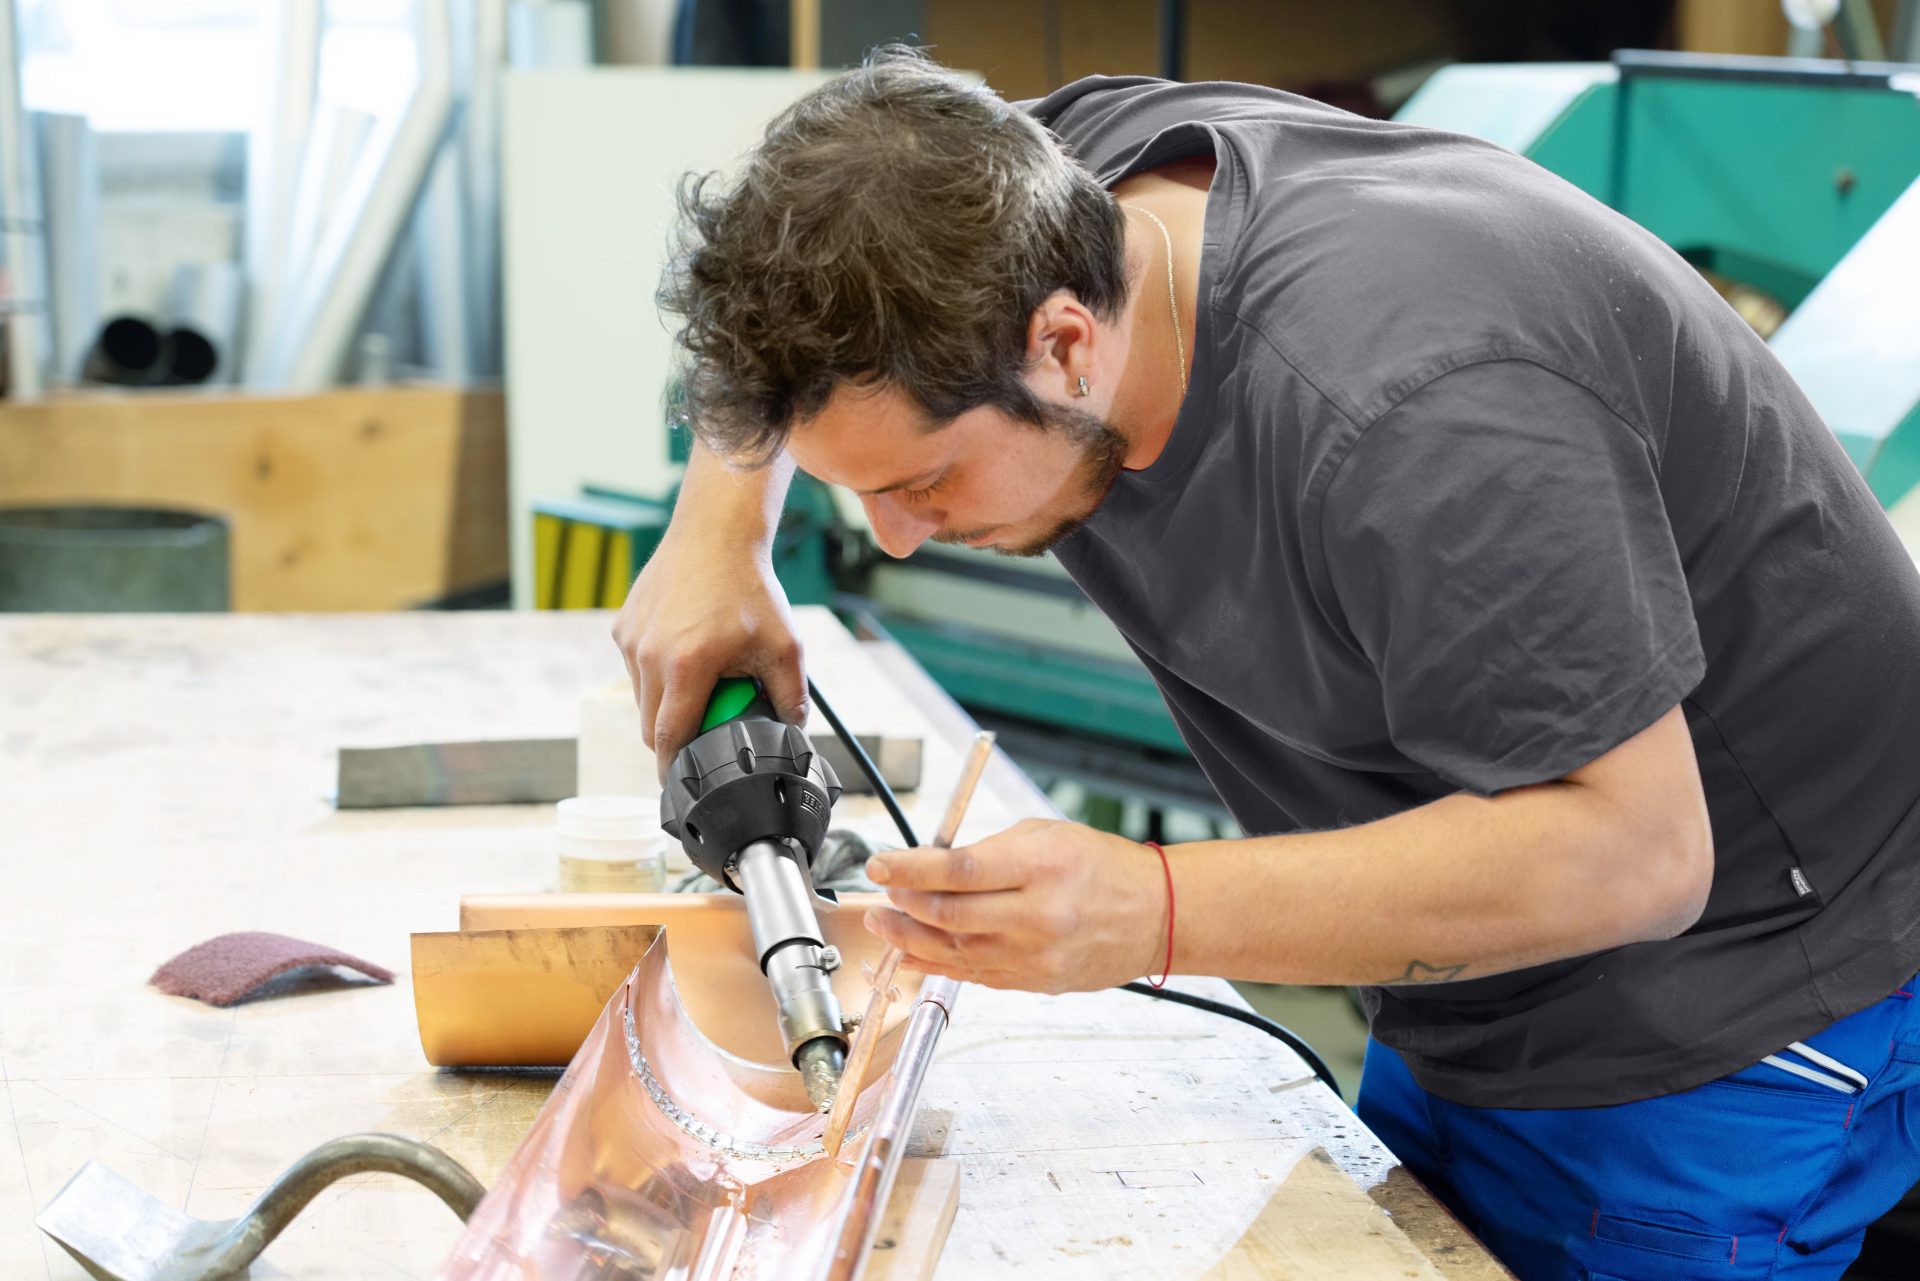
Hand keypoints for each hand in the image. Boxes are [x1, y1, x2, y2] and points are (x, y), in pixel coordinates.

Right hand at [612, 525, 806, 780]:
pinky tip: (686, 653)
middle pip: (651, 727)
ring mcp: (631, 641)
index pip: (669, 740)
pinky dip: (656, 675)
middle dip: (675, 740)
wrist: (715, 533)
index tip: (682, 785)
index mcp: (687, 667)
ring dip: (666, 705)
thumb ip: (791, 696)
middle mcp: (649, 656)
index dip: (675, 770)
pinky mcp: (623, 627)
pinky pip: (636, 669)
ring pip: (641, 699)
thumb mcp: (784, 646)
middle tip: (704, 733)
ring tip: (701, 682)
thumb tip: (793, 732)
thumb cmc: (750, 588)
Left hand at [863, 818, 1169, 993]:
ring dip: (909, 937)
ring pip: (954, 952)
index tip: (881, 864)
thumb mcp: (1046, 835)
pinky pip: (973, 975)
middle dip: (904, 903)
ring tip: (884, 921)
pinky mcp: (1034, 982)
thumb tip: (930, 865)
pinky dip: (936, 963)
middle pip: (950, 915)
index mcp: (1044, 866)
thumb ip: (987, 851)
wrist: (1155, 914)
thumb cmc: (1103, 866)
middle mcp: (1040, 915)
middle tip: (882, 890)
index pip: (959, 871)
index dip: (910, 868)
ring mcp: (1037, 955)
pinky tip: (913, 950)